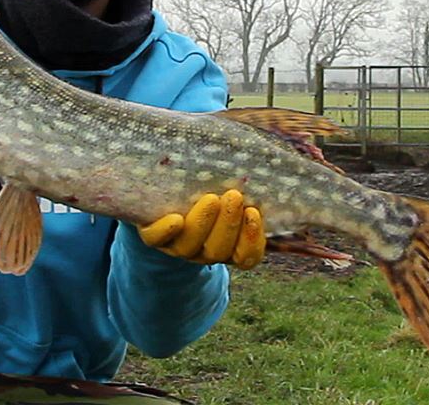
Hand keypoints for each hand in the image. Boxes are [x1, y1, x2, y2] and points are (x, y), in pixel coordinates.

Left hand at [138, 190, 265, 268]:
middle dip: (228, 224)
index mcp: (228, 245)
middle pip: (218, 251)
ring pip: (189, 247)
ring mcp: (176, 245)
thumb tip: (277, 170)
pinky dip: (166, 231)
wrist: (162, 190)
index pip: (247, 256)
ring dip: (203, 223)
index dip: (252, 240)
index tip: (253, 212)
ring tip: (211, 199)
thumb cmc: (206, 184)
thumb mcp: (228, 184)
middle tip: (234, 196)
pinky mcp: (151, 235)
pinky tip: (176, 219)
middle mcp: (203, 250)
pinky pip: (157, 239)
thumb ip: (250, 184)